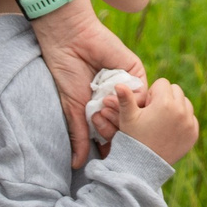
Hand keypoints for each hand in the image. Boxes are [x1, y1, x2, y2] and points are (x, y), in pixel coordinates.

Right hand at [31, 0, 145, 165]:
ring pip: (136, 110)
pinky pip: (140, 91)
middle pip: (128, 123)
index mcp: (103, 107)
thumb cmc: (67, 73)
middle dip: (117, 129)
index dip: (110, 140)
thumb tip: (77, 165)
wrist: (70, 41)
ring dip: (123, 114)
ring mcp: (128, 85)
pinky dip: (129, 98)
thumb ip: (80, 136)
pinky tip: (114, 97)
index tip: (102, 147)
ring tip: (102, 109)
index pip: (114, 131)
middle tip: (100, 125)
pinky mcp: (135, 71)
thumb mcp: (73, 109)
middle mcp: (118, 98)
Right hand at [118, 79, 199, 163]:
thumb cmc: (133, 139)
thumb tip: (118, 84)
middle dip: (165, 97)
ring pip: (185, 102)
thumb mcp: (127, 118)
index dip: (152, 93)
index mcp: (165, 103)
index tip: (147, 107)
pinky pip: (191, 118)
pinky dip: (183, 120)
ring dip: (176, 107)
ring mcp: (189, 122)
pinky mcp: (194, 133)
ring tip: (162, 121)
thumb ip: (125, 98)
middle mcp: (181, 110)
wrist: (144, 166)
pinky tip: (170, 130)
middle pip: (176, 90)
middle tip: (154, 114)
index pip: (162, 83)